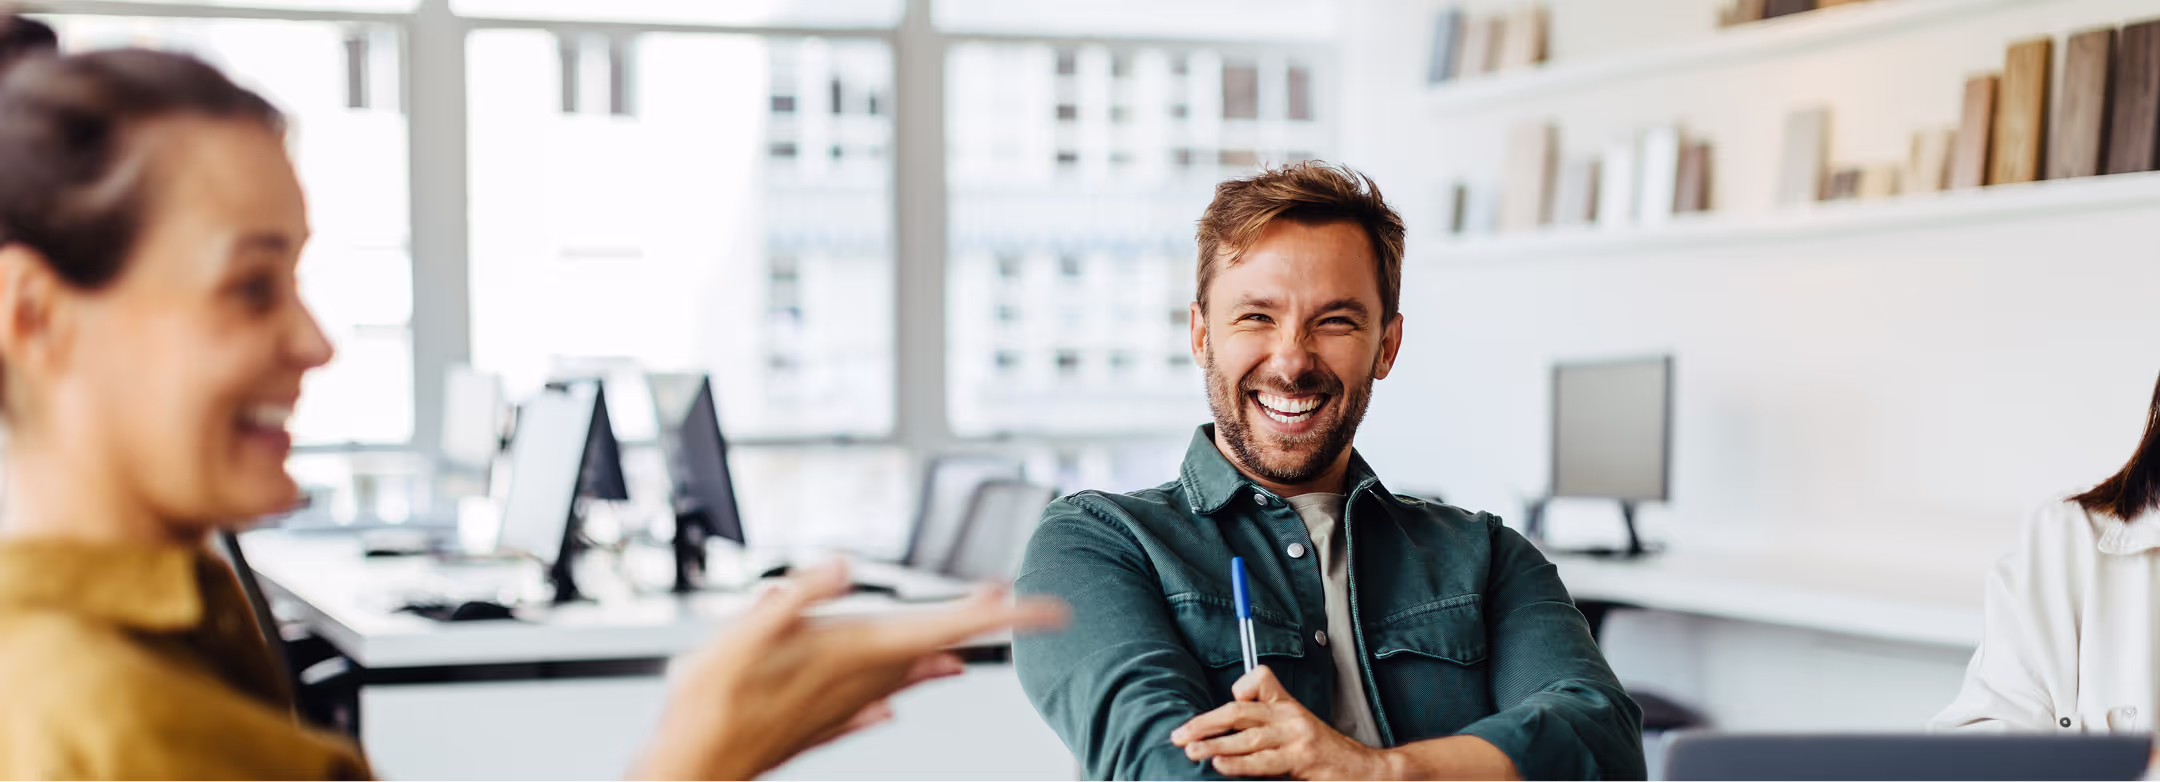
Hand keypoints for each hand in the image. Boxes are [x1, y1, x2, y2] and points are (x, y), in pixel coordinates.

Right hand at [631, 560, 1067, 779]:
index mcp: (852, 651)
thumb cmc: (709, 707)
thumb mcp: (743, 636)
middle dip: (984, 624)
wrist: (690, 771)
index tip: (1038, 607)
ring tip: (974, 640)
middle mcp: (859, 679)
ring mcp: (842, 703)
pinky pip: (874, 703)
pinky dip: (899, 691)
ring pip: (910, 673)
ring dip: (945, 652)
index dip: (992, 614)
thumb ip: (795, 599)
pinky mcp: (821, 721)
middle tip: (1031, 610)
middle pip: (937, 644)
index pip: (942, 626)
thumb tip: (843, 569)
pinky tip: (899, 699)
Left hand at [1170, 666, 1390, 779]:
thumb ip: (1267, 729)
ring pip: (1246, 736)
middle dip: (1204, 723)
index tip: (1216, 712)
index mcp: (1287, 706)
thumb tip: (1227, 737)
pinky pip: (1263, 760)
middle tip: (1179, 735)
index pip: (1257, 682)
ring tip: (1191, 751)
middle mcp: (1290, 716)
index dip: (1236, 691)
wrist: (1367, 772)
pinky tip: (1219, 765)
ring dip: (1213, 745)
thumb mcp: (1299, 732)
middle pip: (1239, 711)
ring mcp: (1296, 737)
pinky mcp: (1302, 758)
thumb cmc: (1329, 757)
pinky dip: (1238, 763)